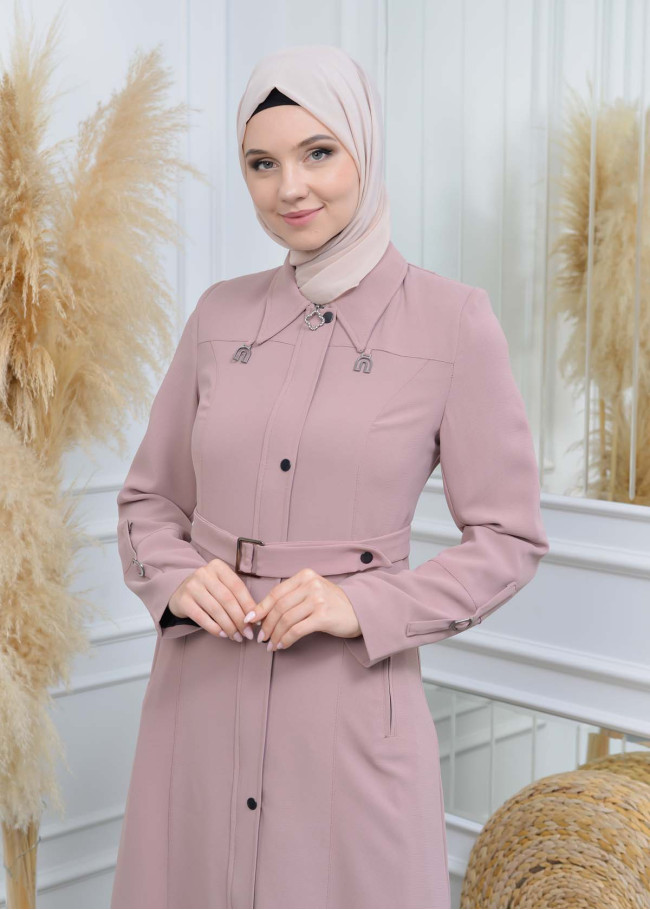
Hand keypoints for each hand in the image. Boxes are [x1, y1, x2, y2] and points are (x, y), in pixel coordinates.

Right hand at [168, 558, 256, 641]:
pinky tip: (223, 635)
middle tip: (248, 634)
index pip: (237, 587)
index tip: (256, 621)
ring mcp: (191, 586)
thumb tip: (256, 618)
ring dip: (229, 627)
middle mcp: (203, 573)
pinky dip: (215, 628)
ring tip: (237, 637)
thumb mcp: (222, 586)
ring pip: (216, 610)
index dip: (248, 605)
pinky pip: (201, 618)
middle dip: (240, 619)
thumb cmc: (209, 591)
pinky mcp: (183, 601)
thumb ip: (237, 597)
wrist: (179, 592)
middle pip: (227, 599)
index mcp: (218, 566)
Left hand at [244, 568, 361, 650]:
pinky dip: (286, 639)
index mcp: (305, 575)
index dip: (260, 608)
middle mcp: (311, 585)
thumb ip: (292, 597)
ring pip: (286, 619)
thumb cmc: (332, 603)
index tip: (250, 620)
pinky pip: (297, 630)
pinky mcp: (323, 616)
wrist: (360, 611)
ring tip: (271, 645)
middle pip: (279, 607)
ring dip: (275, 635)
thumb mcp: (313, 591)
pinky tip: (283, 645)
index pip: (276, 593)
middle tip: (261, 637)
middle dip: (266, 625)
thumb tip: (263, 613)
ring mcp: (318, 599)